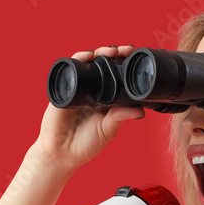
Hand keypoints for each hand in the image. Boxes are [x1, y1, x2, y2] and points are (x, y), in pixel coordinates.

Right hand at [33, 45, 145, 173]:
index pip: (115, 75)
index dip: (124, 64)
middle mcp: (90, 90)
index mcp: (103, 97)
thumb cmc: (85, 144)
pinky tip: (88, 56)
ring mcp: (77, 88)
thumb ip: (121, 117)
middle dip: (114, 53)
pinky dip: (78, 59)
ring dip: (99, 53)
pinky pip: (69, 70)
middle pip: (102, 64)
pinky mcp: (63, 89)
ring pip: (87, 64)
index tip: (134, 57)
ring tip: (110, 51)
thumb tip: (141, 110)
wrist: (62, 154)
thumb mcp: (108, 129)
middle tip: (125, 50)